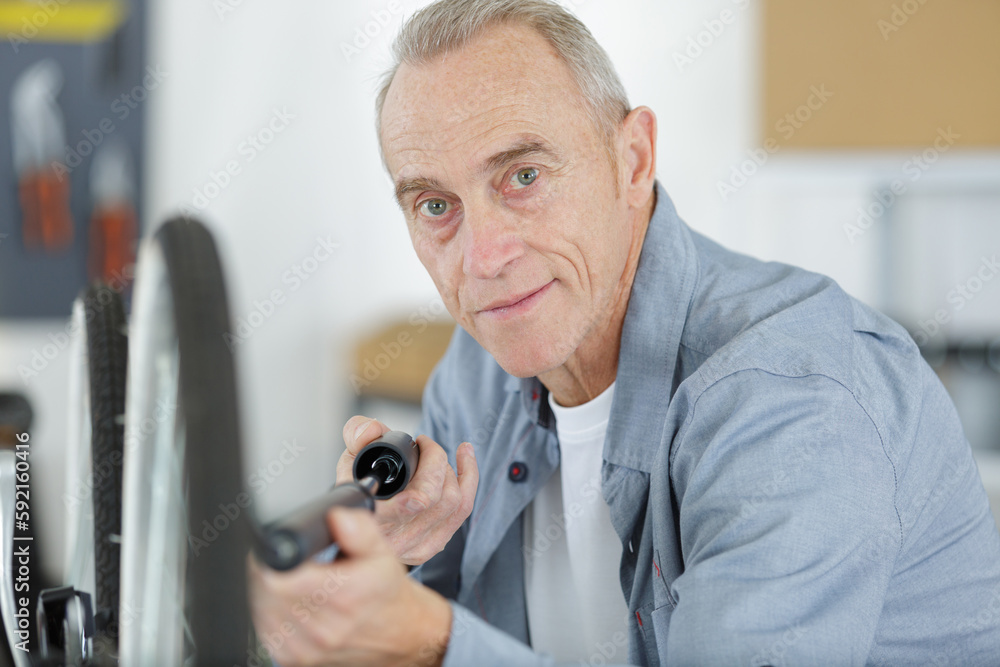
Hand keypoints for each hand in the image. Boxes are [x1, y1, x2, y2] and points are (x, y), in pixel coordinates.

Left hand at [248, 507, 452, 666]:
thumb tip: (337, 517)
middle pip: (264, 594)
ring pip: (260, 614)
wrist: (401, 633)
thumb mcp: (382, 552)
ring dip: (265, 594)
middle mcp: (324, 629)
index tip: (278, 549)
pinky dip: (268, 615)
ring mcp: (308, 650)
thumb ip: (360, 530)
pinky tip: (287, 603)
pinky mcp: (296, 661)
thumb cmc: (387, 594)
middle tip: (284, 562)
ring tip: (287, 581)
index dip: (270, 558)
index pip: (277, 578)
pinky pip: (265, 632)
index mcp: (343, 596)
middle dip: (266, 572)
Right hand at [336, 416, 477, 566]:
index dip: (424, 475)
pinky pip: (462, 509)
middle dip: (435, 458)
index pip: (409, 504)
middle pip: (434, 496)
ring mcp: (415, 546)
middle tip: (424, 443)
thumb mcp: (348, 456)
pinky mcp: (432, 546)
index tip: (419, 444)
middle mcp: (394, 539)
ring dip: (449, 470)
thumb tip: (372, 430)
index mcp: (371, 519)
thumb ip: (356, 434)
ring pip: (452, 502)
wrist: (357, 530)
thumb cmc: (355, 488)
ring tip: (435, 456)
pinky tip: (465, 455)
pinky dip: (469, 478)